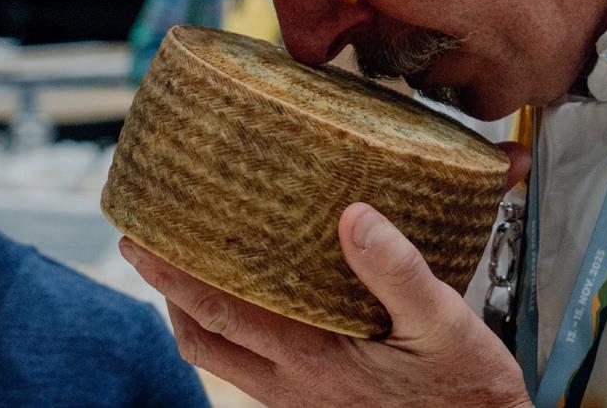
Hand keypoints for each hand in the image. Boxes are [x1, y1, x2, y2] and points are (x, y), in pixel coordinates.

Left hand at [119, 142, 532, 407]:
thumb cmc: (465, 387)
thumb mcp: (443, 321)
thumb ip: (397, 269)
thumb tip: (353, 216)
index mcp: (315, 358)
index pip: (223, 313)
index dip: (176, 276)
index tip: (141, 240)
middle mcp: (294, 385)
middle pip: (203, 342)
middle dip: (167, 294)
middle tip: (147, 246)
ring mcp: (301, 400)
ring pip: (222, 360)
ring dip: (194, 316)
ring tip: (187, 272)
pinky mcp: (316, 405)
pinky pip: (250, 370)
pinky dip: (230, 335)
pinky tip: (254, 305)